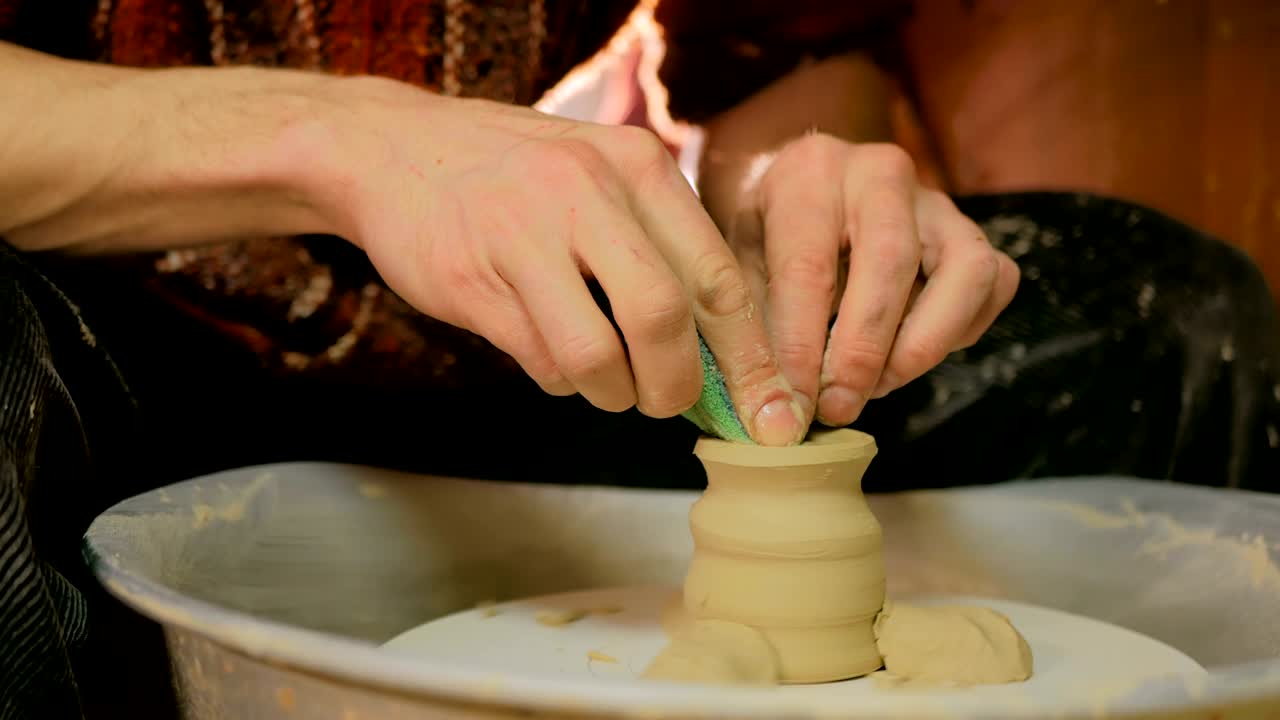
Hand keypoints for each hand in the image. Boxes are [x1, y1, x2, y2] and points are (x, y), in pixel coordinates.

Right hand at [304, 77, 805, 444]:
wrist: (395, 151)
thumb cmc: (522, 180)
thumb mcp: (601, 178)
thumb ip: (662, 249)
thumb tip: (725, 358)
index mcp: (637, 166)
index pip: (718, 277)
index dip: (751, 358)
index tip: (770, 411)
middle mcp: (585, 191)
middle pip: (665, 318)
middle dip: (677, 386)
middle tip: (668, 405)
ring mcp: (522, 235)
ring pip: (597, 354)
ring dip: (612, 392)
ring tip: (606, 384)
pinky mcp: (471, 281)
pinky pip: (540, 361)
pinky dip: (560, 380)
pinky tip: (551, 355)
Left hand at [723, 134, 1018, 426]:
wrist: (807, 193)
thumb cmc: (770, 238)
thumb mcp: (740, 268)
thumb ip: (754, 330)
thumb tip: (771, 408)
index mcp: (809, 174)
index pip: (808, 267)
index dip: (801, 345)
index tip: (791, 402)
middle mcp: (880, 173)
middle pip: (890, 262)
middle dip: (863, 350)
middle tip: (837, 405)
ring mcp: (937, 199)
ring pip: (965, 271)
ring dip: (922, 344)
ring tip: (877, 385)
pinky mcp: (973, 230)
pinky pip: (992, 284)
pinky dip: (956, 332)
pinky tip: (907, 354)